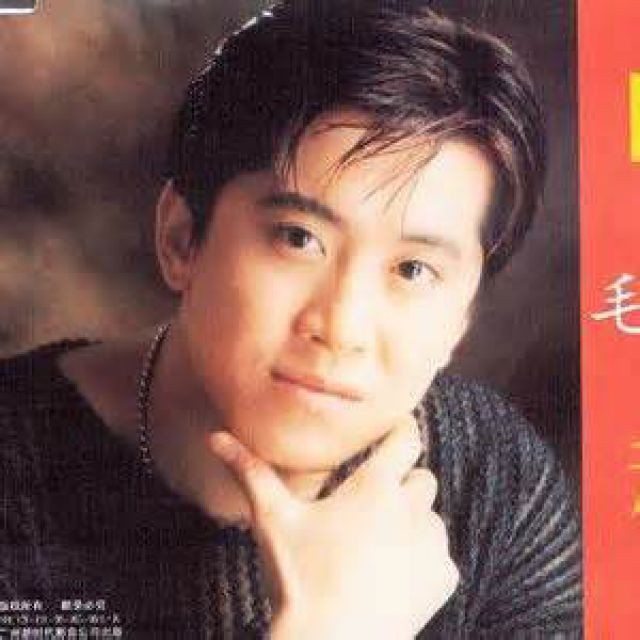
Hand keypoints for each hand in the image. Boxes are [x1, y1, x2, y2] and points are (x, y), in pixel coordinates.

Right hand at [208, 416, 458, 639]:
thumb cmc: (301, 579)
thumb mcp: (272, 521)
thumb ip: (250, 473)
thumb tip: (216, 437)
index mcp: (374, 488)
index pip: (406, 440)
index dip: (404, 430)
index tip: (397, 429)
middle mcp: (411, 509)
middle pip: (423, 477)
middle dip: (404, 484)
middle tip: (372, 504)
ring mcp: (431, 545)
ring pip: (433, 518)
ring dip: (414, 523)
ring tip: (379, 545)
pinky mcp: (442, 579)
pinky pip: (442, 557)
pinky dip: (424, 562)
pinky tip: (393, 577)